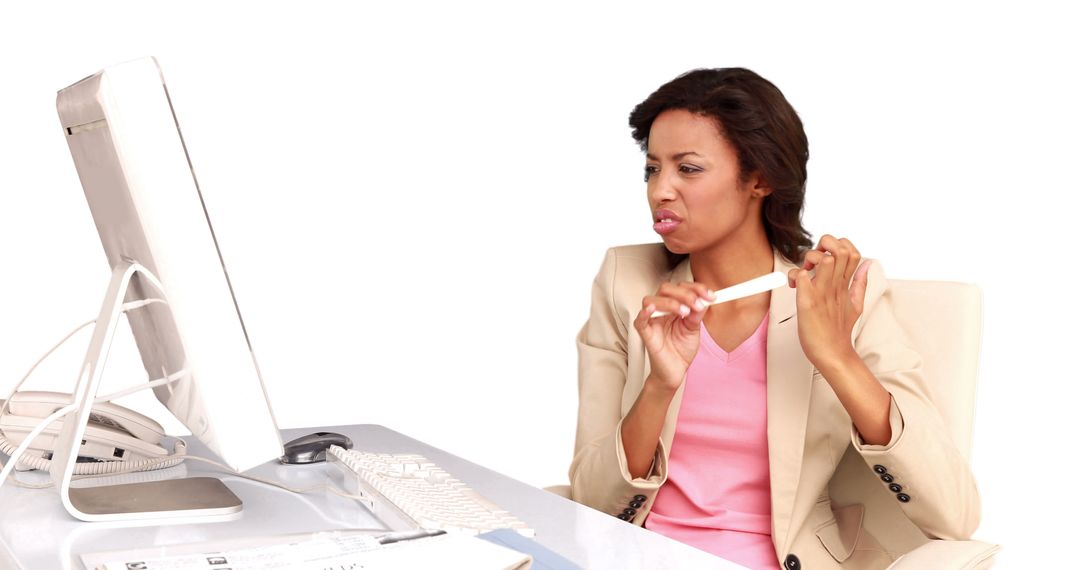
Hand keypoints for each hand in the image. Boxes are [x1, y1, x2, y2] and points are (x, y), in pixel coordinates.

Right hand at [633, 282, 713, 391]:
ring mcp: (651, 321)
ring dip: (669, 302)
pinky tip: (652, 309)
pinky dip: (644, 313)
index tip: (711, 296)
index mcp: (673, 306)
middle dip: (685, 294)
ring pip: (651, 300)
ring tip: (684, 312)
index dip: (696, 288)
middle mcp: (661, 311)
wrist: (675, 371)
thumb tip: (704, 299)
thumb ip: (697, 314)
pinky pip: (639, 320)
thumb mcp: (694, 328)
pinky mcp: (645, 333)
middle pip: (666, 289)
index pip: (681, 288)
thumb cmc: (681, 350)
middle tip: (698, 304)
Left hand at [787, 235, 870, 370]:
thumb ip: (860, 282)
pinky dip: (796, 276)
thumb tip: (868, 264)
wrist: (832, 354)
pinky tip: (794, 285)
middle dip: (823, 245)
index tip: (826, 255)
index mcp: (845, 284)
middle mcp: (836, 286)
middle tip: (812, 260)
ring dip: (809, 259)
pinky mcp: (808, 303)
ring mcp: (823, 293)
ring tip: (803, 272)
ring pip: (822, 259)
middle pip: (839, 249)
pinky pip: (801, 278)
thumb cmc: (838, 330)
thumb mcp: (856, 303)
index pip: (851, 250)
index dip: (838, 245)